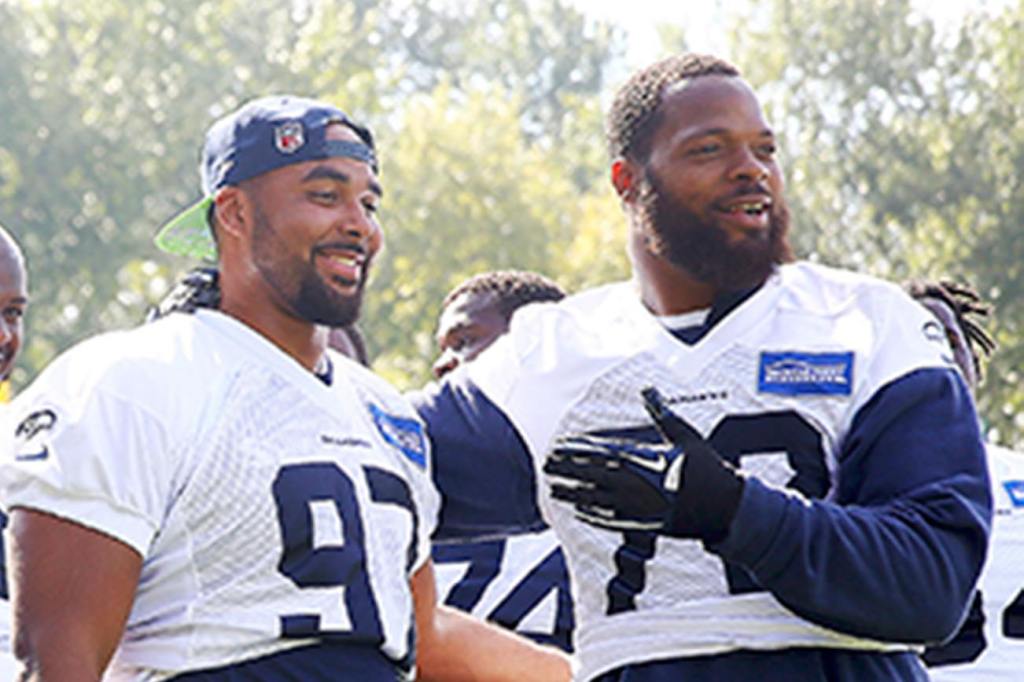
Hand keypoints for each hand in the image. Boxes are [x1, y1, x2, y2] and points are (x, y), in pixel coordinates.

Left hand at [544, 387, 744, 540]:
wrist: (726, 507)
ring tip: (553, 489)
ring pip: (598, 500)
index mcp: (645, 460)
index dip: (578, 451)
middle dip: (568, 470)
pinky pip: (612, 520)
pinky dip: (593, 516)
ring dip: (574, 494)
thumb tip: (648, 390)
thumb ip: (662, 414)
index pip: (602, 453)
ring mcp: (639, 506)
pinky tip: (578, 511)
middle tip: (547, 464)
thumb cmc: (707, 468)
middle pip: (593, 476)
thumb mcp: (686, 435)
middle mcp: (637, 484)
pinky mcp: (645, 524)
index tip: (559, 447)